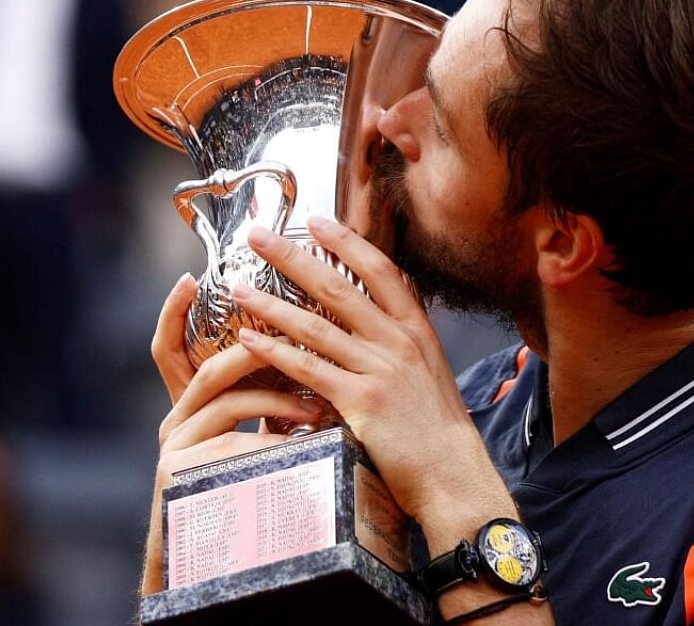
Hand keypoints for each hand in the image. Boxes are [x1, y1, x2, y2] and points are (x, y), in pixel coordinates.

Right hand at [140, 273, 323, 594]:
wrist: (227, 560)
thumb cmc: (256, 490)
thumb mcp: (261, 435)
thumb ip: (270, 396)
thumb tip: (315, 350)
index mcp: (191, 407)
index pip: (171, 350)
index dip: (173, 313)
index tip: (190, 279)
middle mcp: (174, 422)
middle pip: (207, 368)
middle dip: (253, 349)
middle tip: (294, 338)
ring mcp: (175, 449)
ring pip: (226, 403)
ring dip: (277, 397)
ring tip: (318, 402)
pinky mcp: (183, 476)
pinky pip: (235, 444)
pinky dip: (273, 438)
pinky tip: (303, 442)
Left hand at [230, 217, 515, 534]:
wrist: (454, 473)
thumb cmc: (438, 429)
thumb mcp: (429, 371)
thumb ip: (401, 343)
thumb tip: (372, 319)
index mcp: (416, 330)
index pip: (379, 270)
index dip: (346, 243)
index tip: (317, 221)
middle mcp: (398, 341)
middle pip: (338, 288)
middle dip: (294, 257)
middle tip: (259, 236)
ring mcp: (379, 369)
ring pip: (315, 326)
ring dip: (272, 303)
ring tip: (239, 288)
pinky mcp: (361, 401)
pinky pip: (308, 369)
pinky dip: (275, 351)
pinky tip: (249, 340)